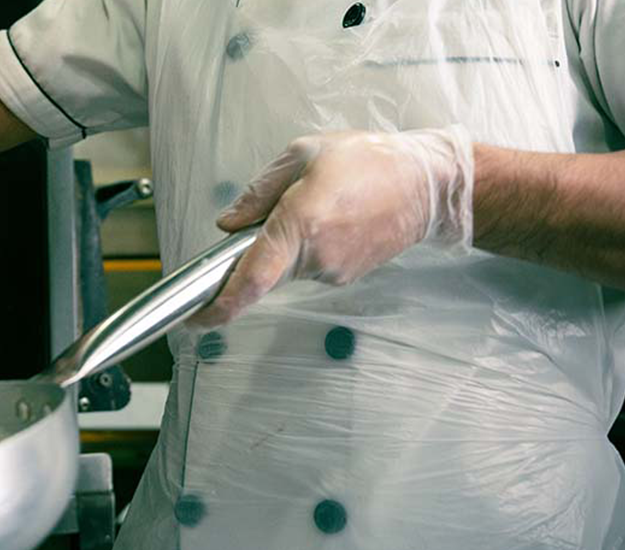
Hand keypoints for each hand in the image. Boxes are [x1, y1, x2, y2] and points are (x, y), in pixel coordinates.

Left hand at [192, 127, 473, 326]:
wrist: (429, 185)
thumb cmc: (369, 161)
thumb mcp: (304, 154)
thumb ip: (258, 192)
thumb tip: (227, 224)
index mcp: (301, 222)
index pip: (252, 278)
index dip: (220, 304)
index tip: (195, 319)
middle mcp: (316, 256)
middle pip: (262, 272)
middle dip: (252, 255)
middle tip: (274, 215)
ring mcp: (332, 271)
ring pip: (284, 268)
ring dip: (284, 245)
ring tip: (315, 205)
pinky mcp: (344, 276)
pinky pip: (308, 266)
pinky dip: (306, 247)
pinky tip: (330, 219)